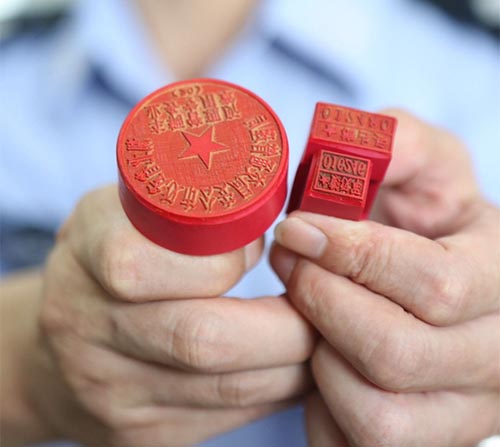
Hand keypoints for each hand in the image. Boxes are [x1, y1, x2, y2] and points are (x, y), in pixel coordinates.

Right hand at [6, 185, 314, 446]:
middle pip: (204, 340)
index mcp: (89, 256)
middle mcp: (89, 330)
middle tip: (323, 307)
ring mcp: (112, 392)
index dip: (229, 261)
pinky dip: (272, 393)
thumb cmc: (109, 260)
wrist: (56, 347)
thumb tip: (277, 231)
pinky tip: (290, 370)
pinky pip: (225, 419)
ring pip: (227, 389)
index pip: (159, 265)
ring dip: (293, 366)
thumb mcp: (135, 210)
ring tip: (320, 338)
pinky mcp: (140, 434)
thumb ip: (195, 209)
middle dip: (286, 328)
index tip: (271, 252)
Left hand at [271, 110, 499, 445]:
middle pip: (396, 355)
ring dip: (320, 358)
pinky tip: (322, 357)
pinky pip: (352, 444)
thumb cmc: (427, 219)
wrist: (435, 276)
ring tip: (308, 313)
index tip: (296, 229)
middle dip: (322, 303)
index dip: (352, 256)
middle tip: (289, 262)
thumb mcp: (426, 166)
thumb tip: (347, 145)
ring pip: (376, 416)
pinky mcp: (421, 441)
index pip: (434, 284)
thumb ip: (398, 143)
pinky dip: (321, 406)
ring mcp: (460, 412)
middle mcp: (493, 357)